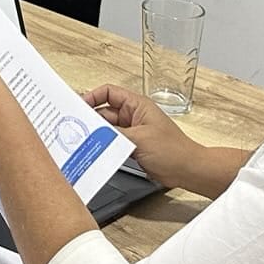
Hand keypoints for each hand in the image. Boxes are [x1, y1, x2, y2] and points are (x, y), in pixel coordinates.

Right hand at [82, 83, 205, 189]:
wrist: (188, 170)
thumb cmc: (172, 150)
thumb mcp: (139, 139)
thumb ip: (114, 133)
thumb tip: (93, 130)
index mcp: (137, 105)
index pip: (108, 92)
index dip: (92, 97)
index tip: (78, 106)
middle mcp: (133, 115)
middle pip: (104, 111)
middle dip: (90, 118)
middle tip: (75, 126)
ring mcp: (132, 131)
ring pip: (107, 128)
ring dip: (97, 133)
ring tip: (81, 139)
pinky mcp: (132, 145)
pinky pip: (112, 141)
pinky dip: (104, 145)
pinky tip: (94, 149)